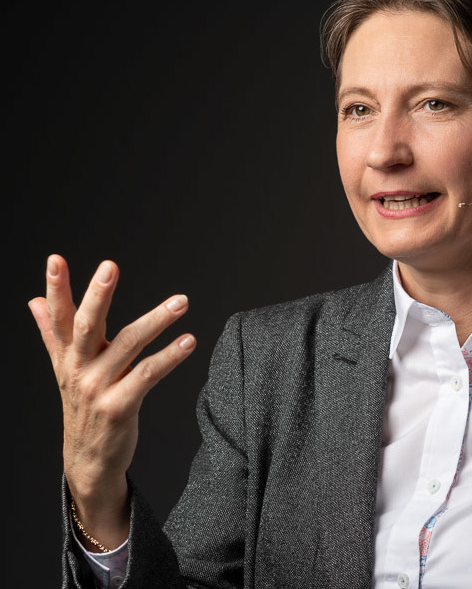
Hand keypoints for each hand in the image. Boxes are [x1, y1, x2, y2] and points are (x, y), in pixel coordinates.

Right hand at [28, 254, 195, 549]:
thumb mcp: (65, 368)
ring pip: (127, 345)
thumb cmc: (83, 406)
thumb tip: (33, 301)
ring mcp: (97, 389)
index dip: (56, 288)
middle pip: (86, 326)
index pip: (59, 317)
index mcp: (68, 356)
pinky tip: (188, 341)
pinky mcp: (119, 407)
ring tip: (181, 301)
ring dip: (156, 320)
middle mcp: (79, 369)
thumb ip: (52, 332)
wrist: (88, 461)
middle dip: (97, 295)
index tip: (55, 259)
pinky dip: (169, 357)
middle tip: (109, 266)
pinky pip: (147, 375)